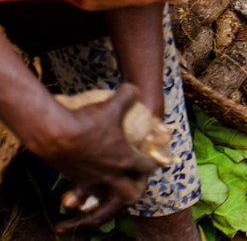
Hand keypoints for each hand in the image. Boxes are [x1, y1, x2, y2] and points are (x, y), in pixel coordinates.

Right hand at [25, 85, 157, 232]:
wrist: (53, 134)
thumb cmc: (86, 121)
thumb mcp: (112, 105)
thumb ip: (128, 96)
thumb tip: (133, 89)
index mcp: (125, 160)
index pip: (147, 167)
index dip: (153, 162)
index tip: (154, 159)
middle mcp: (110, 175)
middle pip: (130, 195)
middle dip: (136, 189)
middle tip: (137, 181)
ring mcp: (91, 181)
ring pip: (106, 197)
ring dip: (111, 192)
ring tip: (113, 184)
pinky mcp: (74, 180)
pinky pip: (86, 193)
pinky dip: (89, 191)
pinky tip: (89, 180)